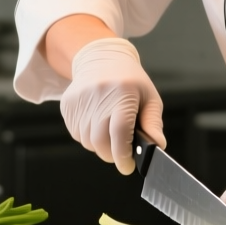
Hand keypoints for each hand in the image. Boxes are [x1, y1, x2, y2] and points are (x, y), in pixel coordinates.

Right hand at [60, 38, 163, 174]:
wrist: (101, 57)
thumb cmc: (130, 81)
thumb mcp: (149, 98)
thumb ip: (153, 124)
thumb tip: (158, 146)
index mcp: (122, 94)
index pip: (119, 132)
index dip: (123, 154)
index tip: (127, 166)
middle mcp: (98, 96)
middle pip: (100, 142)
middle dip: (112, 155)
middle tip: (121, 153)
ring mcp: (79, 100)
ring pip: (87, 141)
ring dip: (100, 146)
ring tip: (110, 133)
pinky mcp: (67, 105)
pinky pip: (77, 134)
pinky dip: (88, 137)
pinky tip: (97, 123)